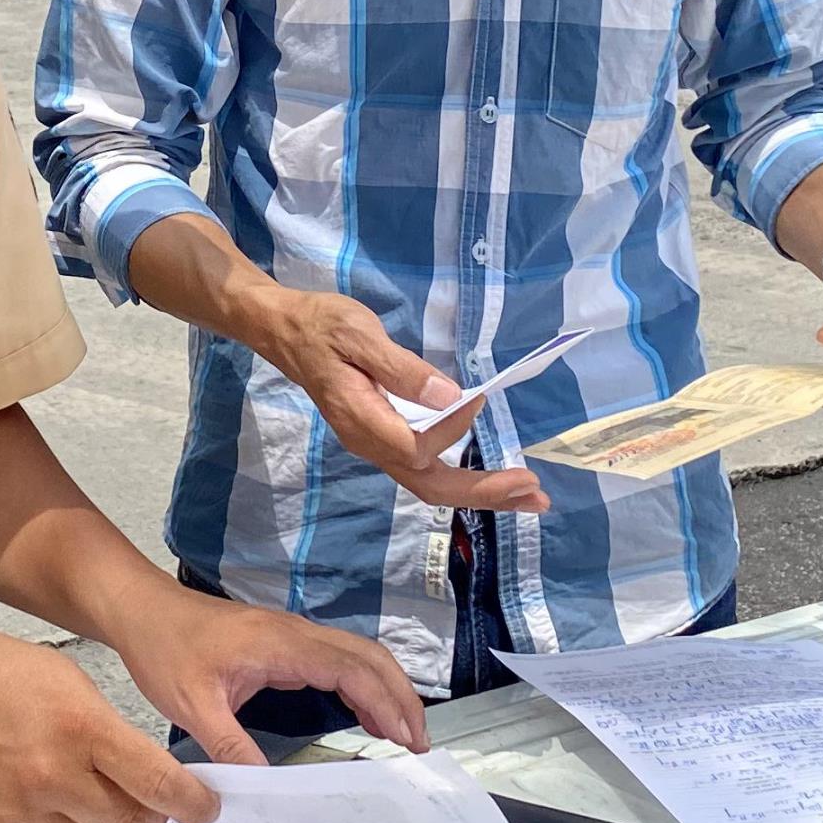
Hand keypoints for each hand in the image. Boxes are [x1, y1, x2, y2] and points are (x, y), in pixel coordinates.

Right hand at [0, 616, 218, 822]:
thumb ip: (110, 732)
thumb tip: (148, 779)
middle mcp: (50, 780)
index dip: (193, 804)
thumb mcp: (65, 679)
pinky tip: (27, 799)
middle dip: (145, 815)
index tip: (206, 808)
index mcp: (80, 730)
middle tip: (140, 801)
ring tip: (66, 789)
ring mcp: (14, 818)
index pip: (159, 786)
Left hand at [105, 579, 427, 765]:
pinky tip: (366, 715)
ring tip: (404, 735)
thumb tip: (262, 790)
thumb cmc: (163, 647)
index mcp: (283, 644)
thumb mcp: (191, 705)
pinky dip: (364, 686)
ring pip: (359, 656)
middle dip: (402, 697)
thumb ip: (229, 746)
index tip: (408, 739)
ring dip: (387, 690)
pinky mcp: (285, 643)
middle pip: (370, 658)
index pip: (354, 670)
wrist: (142, 609)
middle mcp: (297, 634)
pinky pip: (339, 660)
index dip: (387, 703)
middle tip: (420, 744)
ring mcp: (293, 635)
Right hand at [236, 286, 547, 513]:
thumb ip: (402, 369)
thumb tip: (451, 397)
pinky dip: (462, 479)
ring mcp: (375, 445)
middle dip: (485, 493)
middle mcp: (370, 444)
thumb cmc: (322, 326)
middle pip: (431, 486)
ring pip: (431, 485)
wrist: (286, 331)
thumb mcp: (359, 335)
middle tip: (536, 492)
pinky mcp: (383, 438)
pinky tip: (489, 477)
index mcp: (363, 421)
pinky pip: (425, 470)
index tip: (477, 396)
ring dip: (480, 493)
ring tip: (527, 495)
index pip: (418, 447)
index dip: (453, 430)